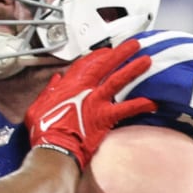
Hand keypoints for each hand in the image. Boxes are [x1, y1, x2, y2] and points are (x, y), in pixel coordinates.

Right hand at [26, 40, 156, 170]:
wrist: (54, 147)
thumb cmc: (45, 129)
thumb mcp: (39, 105)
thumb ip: (50, 90)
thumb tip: (56, 80)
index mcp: (68, 85)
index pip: (85, 64)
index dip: (98, 56)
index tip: (108, 50)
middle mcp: (84, 89)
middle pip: (104, 65)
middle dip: (119, 53)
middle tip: (133, 44)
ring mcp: (96, 102)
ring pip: (117, 80)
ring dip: (133, 69)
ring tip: (146, 60)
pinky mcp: (105, 117)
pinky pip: (126, 109)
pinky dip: (140, 105)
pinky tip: (153, 101)